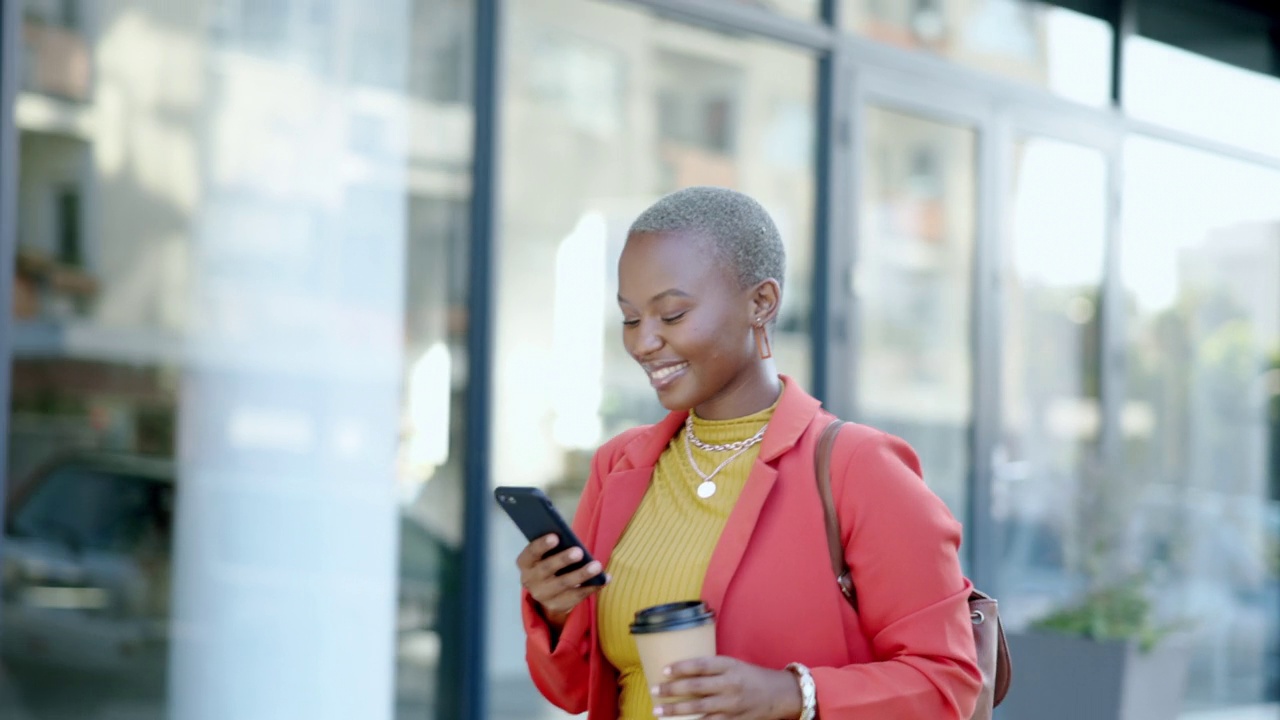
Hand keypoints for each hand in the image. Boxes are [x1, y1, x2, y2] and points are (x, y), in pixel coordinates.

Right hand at [516, 534, 606, 628]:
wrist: (546, 591)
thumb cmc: (549, 562)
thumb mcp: (546, 555)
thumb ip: (554, 547)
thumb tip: (573, 541)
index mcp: (525, 563)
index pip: (531, 553)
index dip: (542, 545)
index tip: (555, 537)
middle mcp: (530, 580)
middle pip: (546, 569)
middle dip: (563, 560)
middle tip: (579, 551)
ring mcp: (542, 595)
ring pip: (563, 584)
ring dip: (581, 574)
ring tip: (596, 566)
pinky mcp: (557, 605)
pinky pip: (576, 596)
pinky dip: (592, 587)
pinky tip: (604, 579)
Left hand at [652, 656, 802, 719]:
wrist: (778, 694)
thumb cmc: (751, 676)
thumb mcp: (733, 664)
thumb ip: (711, 668)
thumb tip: (681, 670)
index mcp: (729, 666)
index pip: (701, 665)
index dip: (681, 667)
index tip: (664, 670)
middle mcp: (730, 685)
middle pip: (696, 688)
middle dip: (672, 690)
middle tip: (654, 689)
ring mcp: (732, 705)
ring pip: (698, 709)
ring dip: (675, 710)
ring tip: (658, 710)